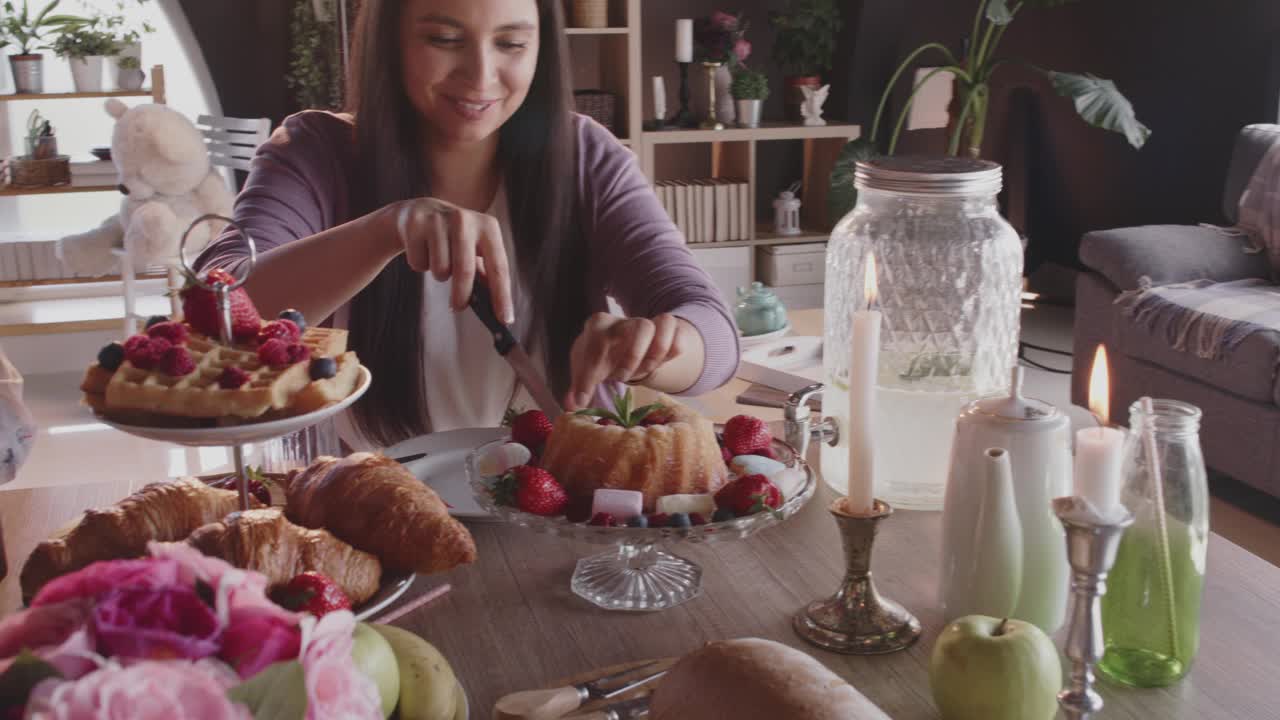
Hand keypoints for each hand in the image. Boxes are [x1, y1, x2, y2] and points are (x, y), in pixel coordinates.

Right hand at [386, 197, 513, 323]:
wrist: (419, 211)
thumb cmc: (454, 239)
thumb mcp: (475, 249)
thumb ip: (486, 276)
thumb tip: (497, 310)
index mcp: (488, 227)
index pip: (499, 267)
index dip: (502, 296)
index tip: (505, 320)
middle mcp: (465, 219)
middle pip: (465, 269)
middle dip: (462, 294)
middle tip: (458, 307)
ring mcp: (438, 220)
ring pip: (439, 269)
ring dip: (439, 275)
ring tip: (439, 261)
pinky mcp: (415, 224)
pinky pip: (419, 263)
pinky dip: (420, 265)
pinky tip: (423, 250)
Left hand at [566, 313, 687, 409]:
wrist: (617, 343)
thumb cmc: (600, 358)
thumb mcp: (584, 370)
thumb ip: (579, 387)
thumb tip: (572, 404)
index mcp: (599, 326)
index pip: (597, 345)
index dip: (590, 375)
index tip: (584, 397)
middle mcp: (624, 320)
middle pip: (642, 326)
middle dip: (634, 358)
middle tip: (621, 378)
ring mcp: (648, 323)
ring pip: (665, 324)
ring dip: (656, 354)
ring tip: (644, 371)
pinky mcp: (667, 331)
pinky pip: (679, 334)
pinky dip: (674, 351)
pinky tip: (660, 365)